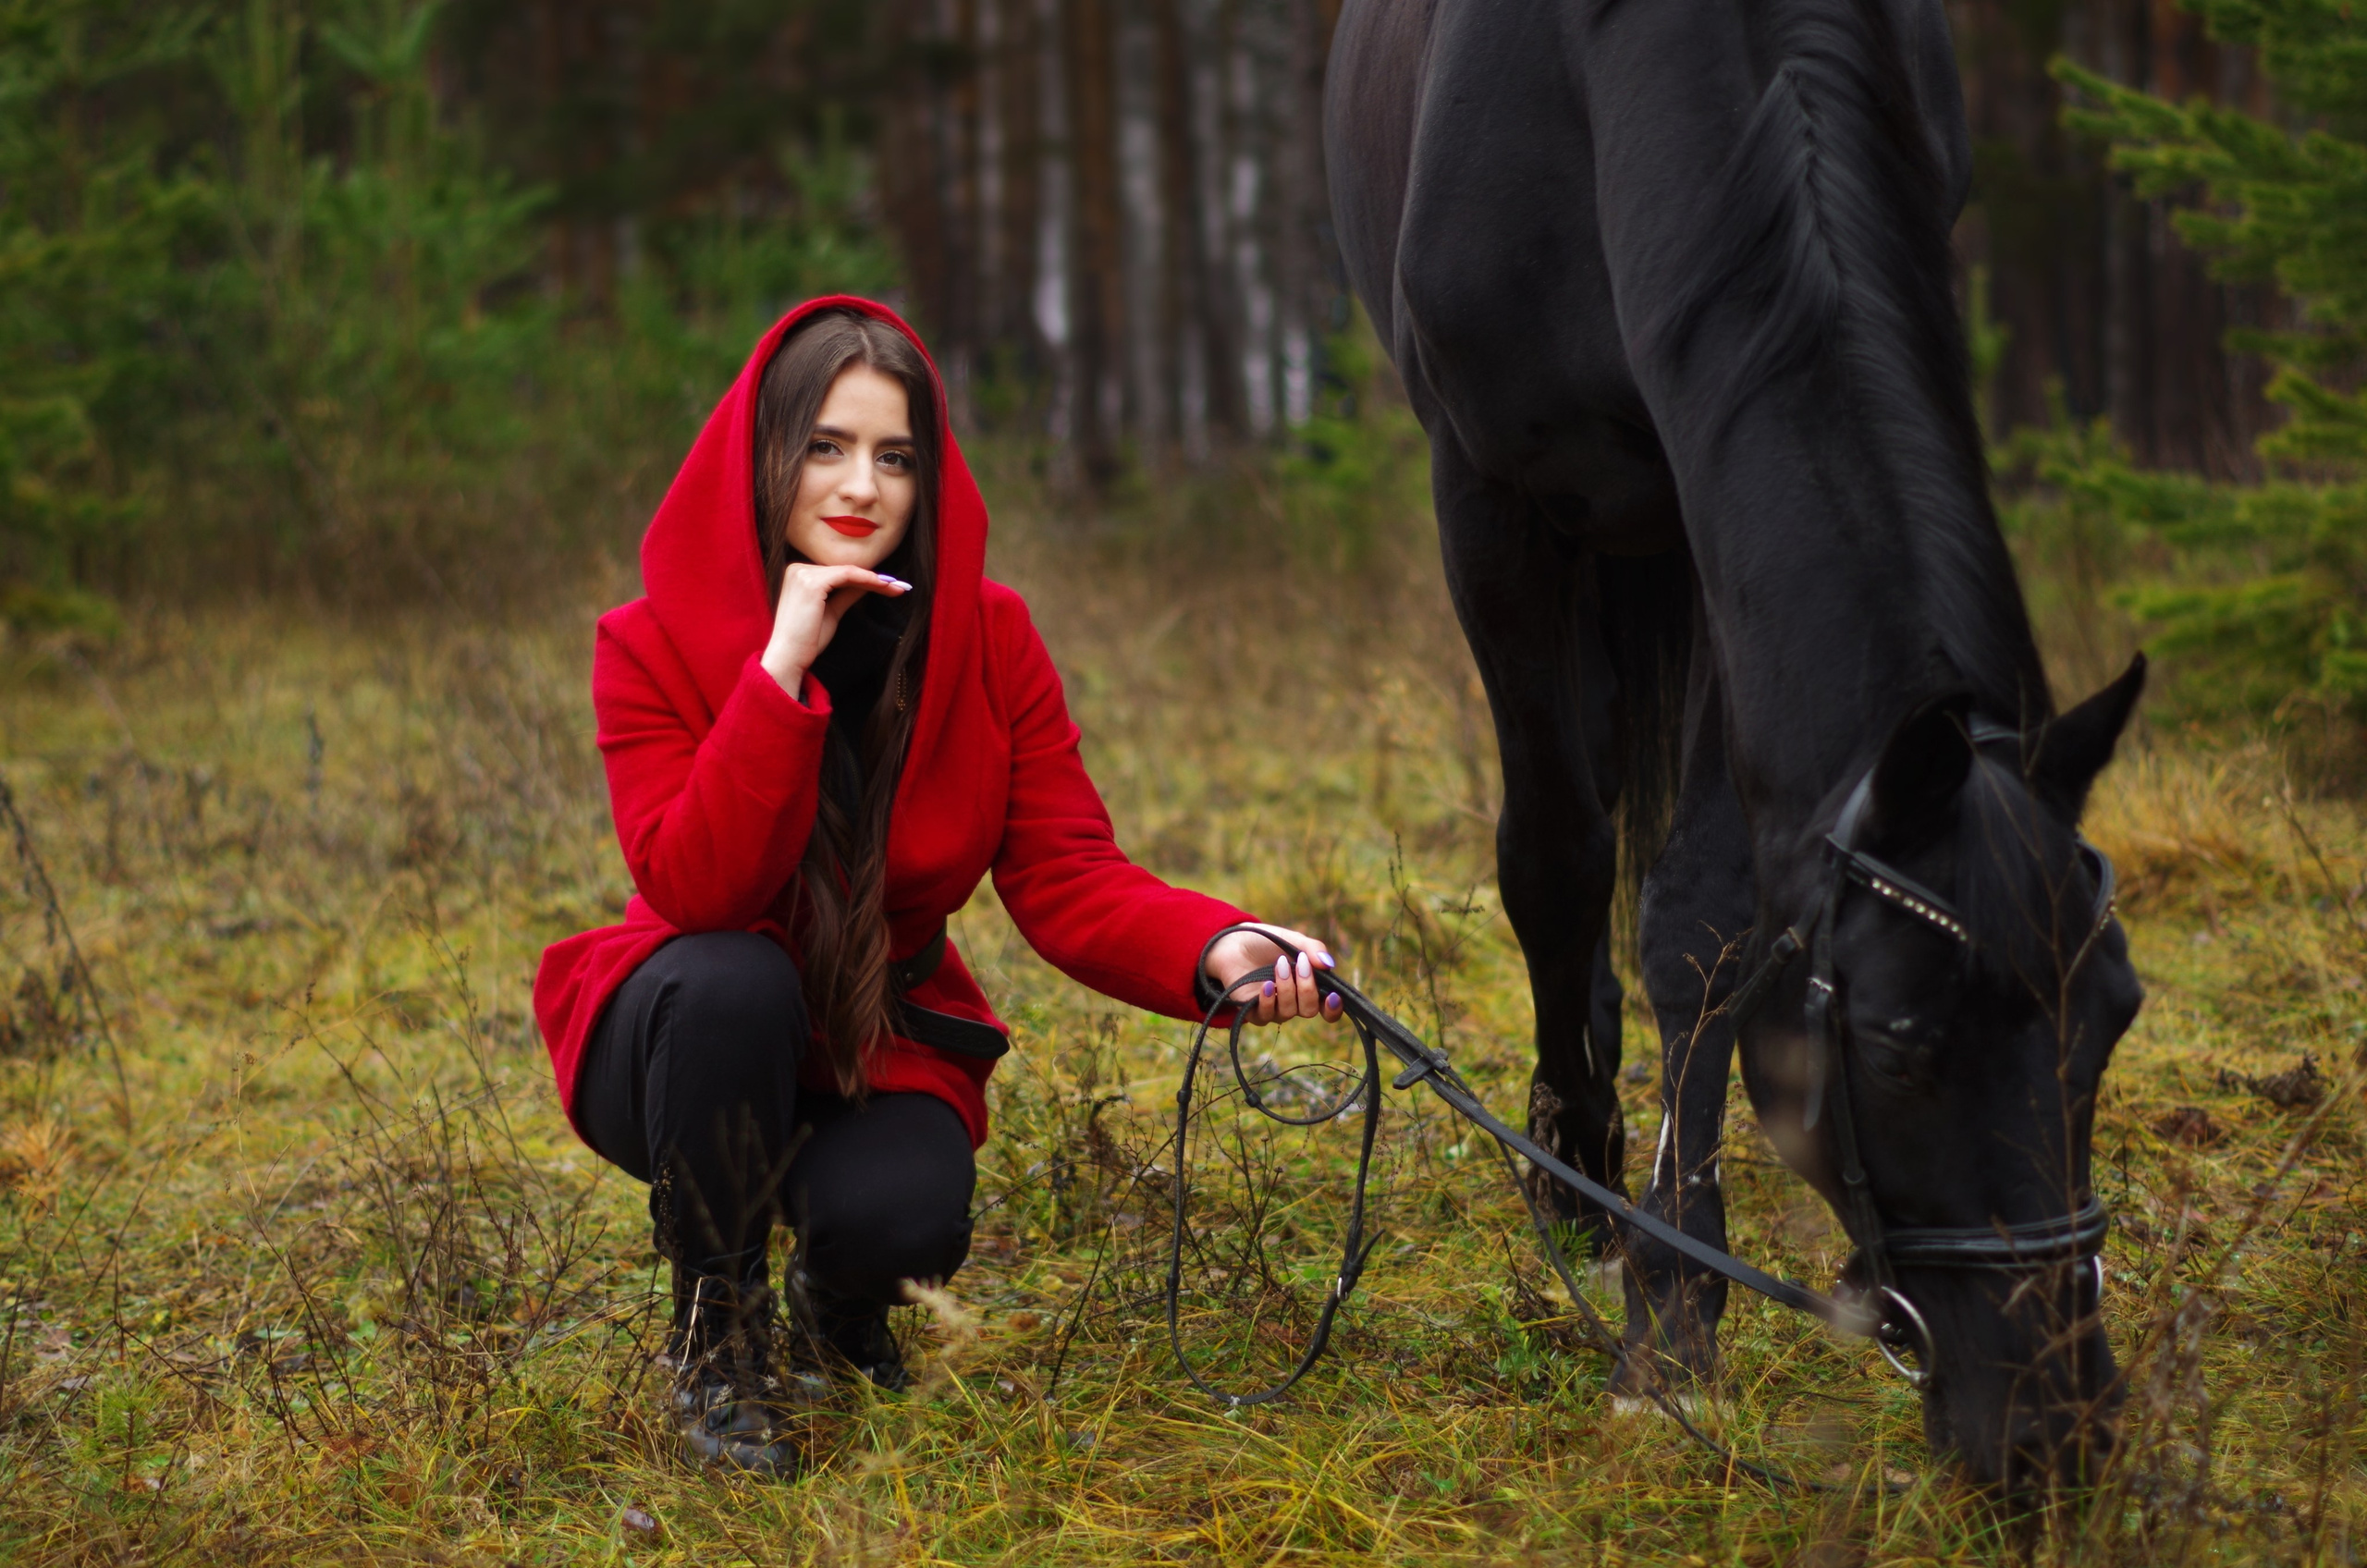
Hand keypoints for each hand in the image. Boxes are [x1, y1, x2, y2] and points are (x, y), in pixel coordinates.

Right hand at [762, 561, 910, 693]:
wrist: (789, 657)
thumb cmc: (806, 640)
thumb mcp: (831, 612)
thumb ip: (846, 595)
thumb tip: (866, 584)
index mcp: (798, 575)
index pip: (838, 572)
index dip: (865, 578)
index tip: (889, 586)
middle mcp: (797, 568)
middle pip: (844, 569)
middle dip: (874, 578)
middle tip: (899, 585)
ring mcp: (802, 573)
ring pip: (848, 571)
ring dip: (875, 579)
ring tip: (897, 588)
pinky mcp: (812, 582)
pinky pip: (847, 575)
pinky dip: (868, 580)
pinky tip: (885, 586)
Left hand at [1202, 924, 1344, 1025]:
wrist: (1235, 941)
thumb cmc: (1268, 941)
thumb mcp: (1294, 939)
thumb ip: (1313, 949)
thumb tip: (1329, 964)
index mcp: (1309, 986)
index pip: (1327, 1008)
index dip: (1333, 1008)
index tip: (1333, 996)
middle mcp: (1294, 1001)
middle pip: (1310, 1010)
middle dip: (1307, 988)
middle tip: (1300, 963)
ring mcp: (1274, 1008)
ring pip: (1289, 1012)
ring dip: (1286, 988)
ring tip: (1279, 964)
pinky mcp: (1254, 1011)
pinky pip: (1266, 1016)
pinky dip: (1268, 1000)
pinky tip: (1266, 984)